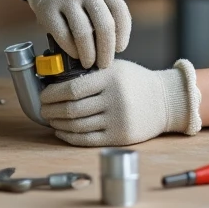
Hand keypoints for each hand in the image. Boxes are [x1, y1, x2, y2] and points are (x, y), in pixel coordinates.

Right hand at [26, 0, 130, 68]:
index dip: (123, 34)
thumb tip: (112, 50)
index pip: (120, 11)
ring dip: (89, 53)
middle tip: (104, 64)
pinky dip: (72, 49)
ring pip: (83, 32)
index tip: (119, 49)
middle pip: (104, 24)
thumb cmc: (81, 0)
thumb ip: (108, 17)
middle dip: (106, 49)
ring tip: (89, 63)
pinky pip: (63, 35)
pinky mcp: (48, 10)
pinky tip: (75, 54)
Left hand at [40, 59, 201, 146]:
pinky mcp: (119, 137)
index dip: (52, 94)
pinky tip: (62, 131)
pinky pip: (86, 139)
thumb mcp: (117, 68)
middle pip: (72, 109)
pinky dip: (69, 136)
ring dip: (58, 124)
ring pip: (77, 126)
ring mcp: (117, 120)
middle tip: (43, 109)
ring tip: (51, 120)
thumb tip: (56, 80)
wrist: (166, 101)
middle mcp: (114, 99)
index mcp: (111, 78)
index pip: (72, 88)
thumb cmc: (136, 82)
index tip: (44, 95)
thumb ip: (92, 72)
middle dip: (51, 111)